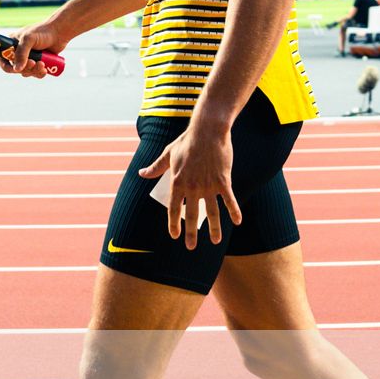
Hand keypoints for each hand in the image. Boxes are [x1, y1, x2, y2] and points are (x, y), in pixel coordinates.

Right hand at [0, 18, 69, 79]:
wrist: (60, 32)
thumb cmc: (42, 32)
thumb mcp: (28, 39)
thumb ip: (21, 53)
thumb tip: (17, 69)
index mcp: (12, 44)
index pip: (1, 58)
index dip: (5, 65)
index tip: (13, 69)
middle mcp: (19, 52)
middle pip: (15, 68)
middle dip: (24, 68)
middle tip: (33, 63)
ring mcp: (29, 58)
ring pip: (26, 72)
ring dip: (33, 71)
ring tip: (42, 64)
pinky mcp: (38, 63)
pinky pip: (35, 73)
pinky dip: (39, 74)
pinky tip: (45, 70)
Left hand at [138, 121, 242, 249]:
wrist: (207, 131)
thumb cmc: (187, 141)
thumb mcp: (168, 154)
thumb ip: (156, 167)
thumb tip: (142, 174)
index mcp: (177, 182)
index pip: (174, 209)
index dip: (174, 224)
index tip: (174, 235)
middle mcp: (192, 188)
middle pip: (192, 215)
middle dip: (192, 233)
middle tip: (191, 247)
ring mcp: (208, 185)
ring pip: (212, 212)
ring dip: (214, 229)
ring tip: (215, 241)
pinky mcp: (223, 181)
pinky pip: (229, 200)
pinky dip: (234, 211)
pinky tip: (237, 222)